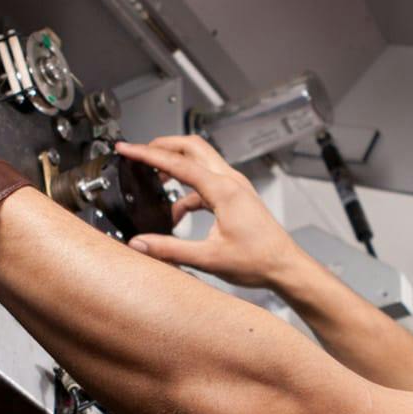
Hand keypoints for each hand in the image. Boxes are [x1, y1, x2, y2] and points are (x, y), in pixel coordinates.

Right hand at [117, 136, 307, 289]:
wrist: (285, 267)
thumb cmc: (259, 260)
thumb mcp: (208, 258)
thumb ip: (171, 250)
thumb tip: (141, 244)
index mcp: (224, 190)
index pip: (178, 163)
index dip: (147, 154)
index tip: (128, 149)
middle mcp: (231, 182)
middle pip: (192, 147)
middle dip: (163, 146)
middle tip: (139, 152)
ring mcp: (235, 187)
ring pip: (200, 162)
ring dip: (175, 166)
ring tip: (153, 179)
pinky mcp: (236, 197)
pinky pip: (206, 183)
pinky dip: (187, 191)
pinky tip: (176, 212)